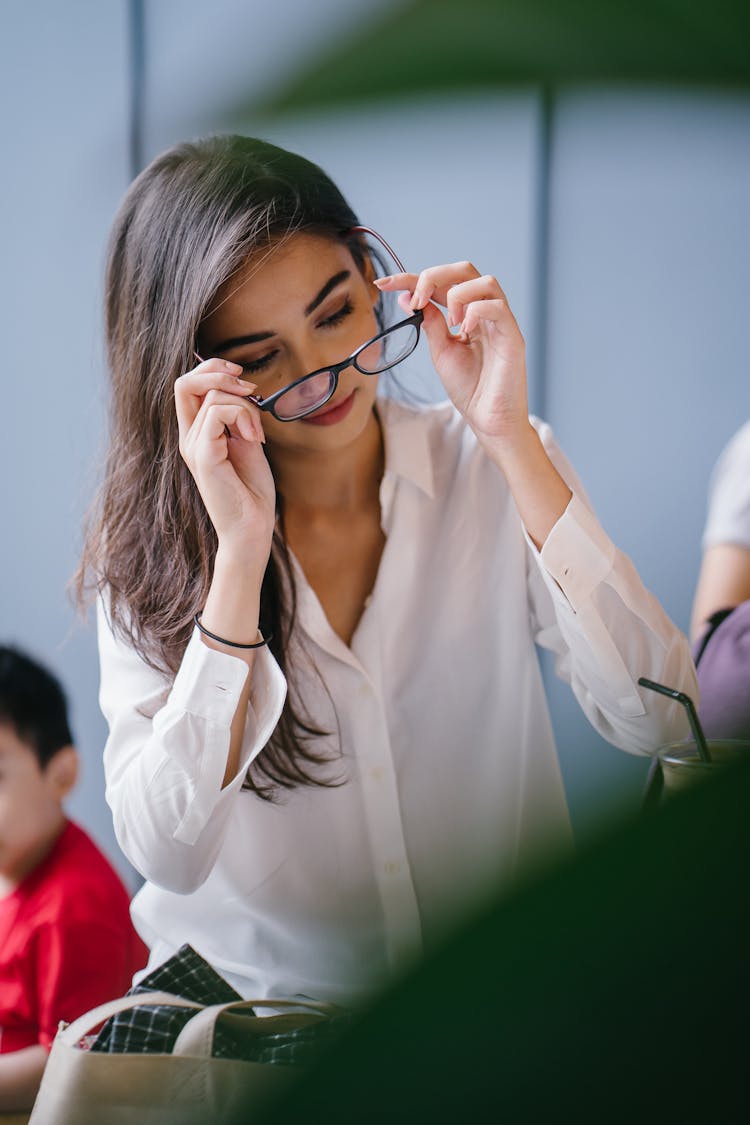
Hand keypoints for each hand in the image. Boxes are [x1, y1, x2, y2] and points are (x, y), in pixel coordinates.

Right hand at [174, 358, 275, 560]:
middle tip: (250, 389)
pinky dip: (243, 416)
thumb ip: (240, 417)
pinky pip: (217, 413)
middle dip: (220, 373)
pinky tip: (254, 439)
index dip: (213, 370)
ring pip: (211, 396)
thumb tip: (243, 388)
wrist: (252, 529)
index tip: (243, 378)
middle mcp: (189, 438)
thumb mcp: (248, 443)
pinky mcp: (203, 456)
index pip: (189, 386)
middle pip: (185, 382)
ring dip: (245, 405)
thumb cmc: (252, 492)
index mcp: (196, 434)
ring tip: (257, 433)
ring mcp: (193, 447)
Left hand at [375, 262, 530, 449]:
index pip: (441, 284)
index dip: (411, 279)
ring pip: (486, 282)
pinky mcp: (513, 337)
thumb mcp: (441, 350)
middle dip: (435, 276)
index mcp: (467, 314)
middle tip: (416, 297)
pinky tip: (463, 329)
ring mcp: (501, 323)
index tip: (383, 284)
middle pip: (465, 270)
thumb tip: (407, 297)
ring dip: (457, 294)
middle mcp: (485, 312)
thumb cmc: (470, 388)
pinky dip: (475, 311)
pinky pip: (497, 307)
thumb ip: (430, 322)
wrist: (489, 420)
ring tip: (449, 321)